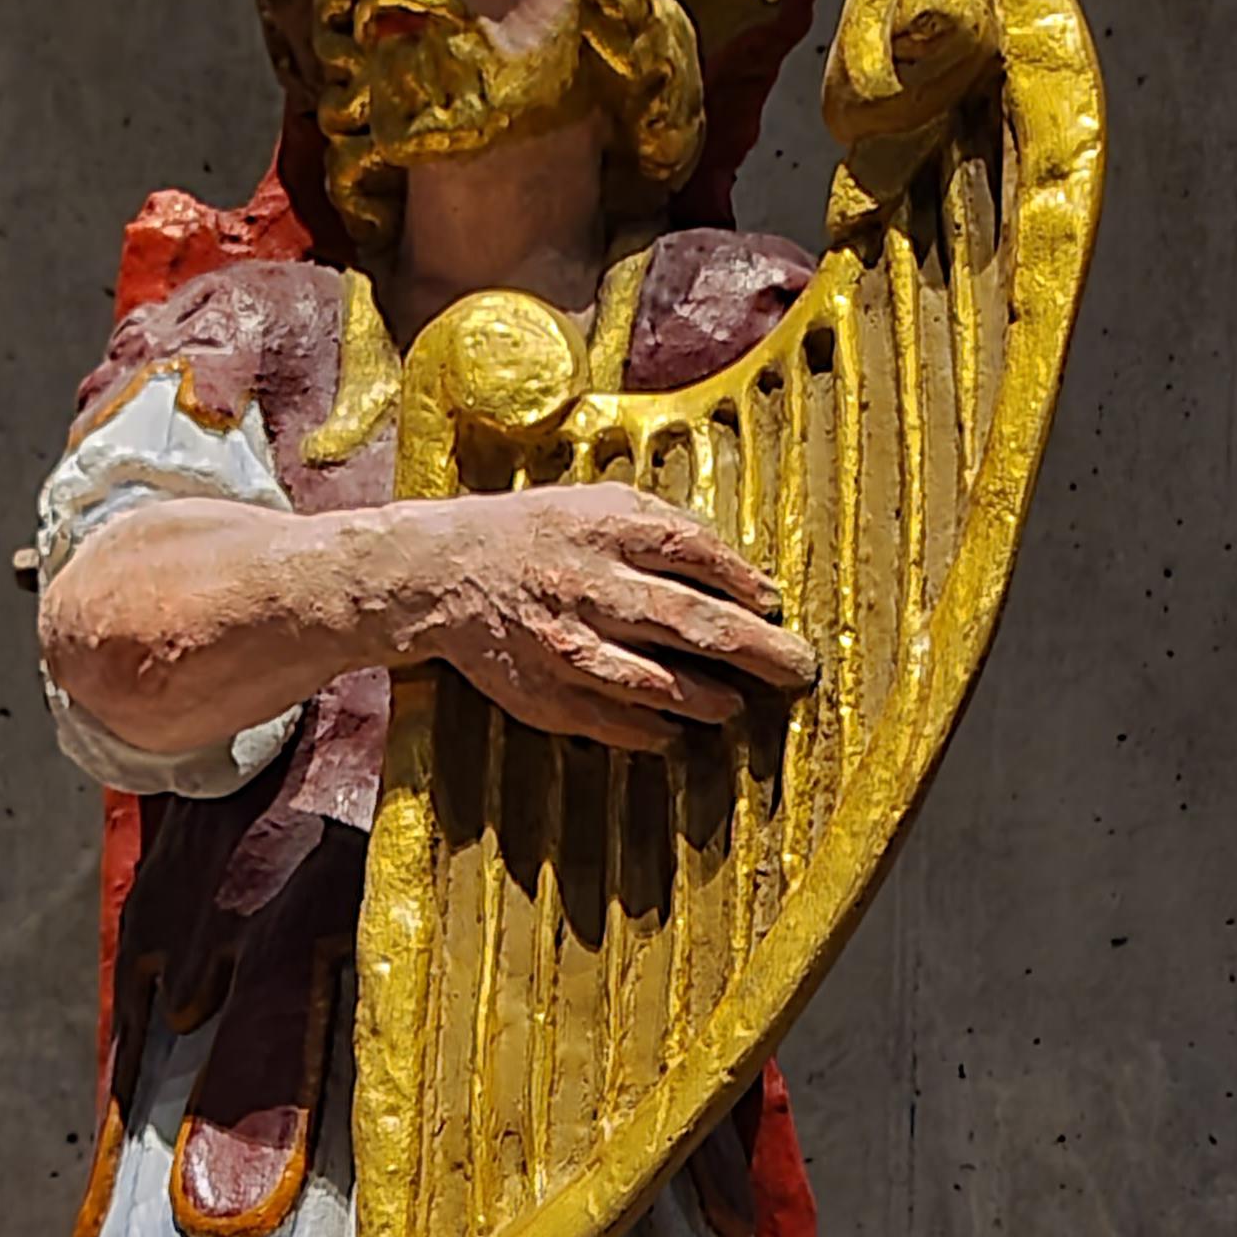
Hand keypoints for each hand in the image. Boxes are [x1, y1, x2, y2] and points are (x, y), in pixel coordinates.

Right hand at [411, 482, 818, 754]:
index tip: (774, 604)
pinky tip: (675, 732)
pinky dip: (649, 730)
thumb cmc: (533, 535)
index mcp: (607, 529)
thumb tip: (739, 572)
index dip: (744, 582)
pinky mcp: (545, 692)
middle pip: (690, 622)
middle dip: (755, 649)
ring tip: (733, 705)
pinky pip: (610, 720)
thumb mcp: (595, 504)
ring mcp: (567, 644)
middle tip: (797, 667)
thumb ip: (662, 529)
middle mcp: (590, 587)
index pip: (696, 554)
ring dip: (705, 698)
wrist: (439, 572)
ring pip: (654, 682)